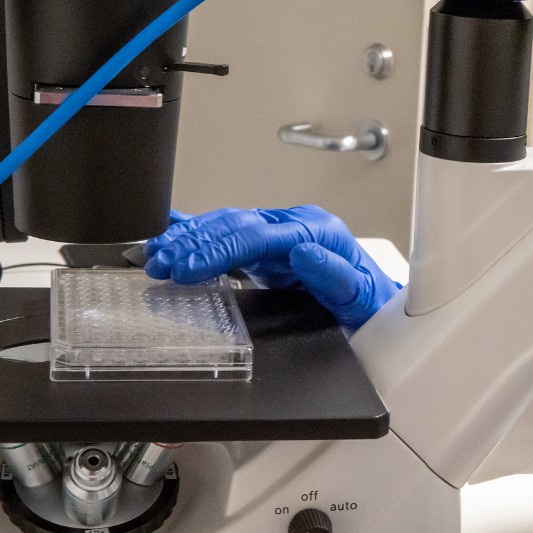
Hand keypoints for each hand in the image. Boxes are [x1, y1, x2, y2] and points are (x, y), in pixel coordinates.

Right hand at [143, 206, 399, 329]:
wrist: (379, 307)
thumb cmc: (370, 303)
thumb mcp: (360, 294)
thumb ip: (334, 273)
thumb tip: (305, 250)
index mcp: (315, 230)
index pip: (257, 234)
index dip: (220, 248)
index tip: (191, 266)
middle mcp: (293, 226)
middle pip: (234, 225)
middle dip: (193, 242)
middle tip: (159, 262)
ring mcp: (278, 234)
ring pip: (226, 225)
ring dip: (188, 239)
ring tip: (154, 254)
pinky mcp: (267, 249)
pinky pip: (227, 235)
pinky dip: (197, 233)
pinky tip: (170, 230)